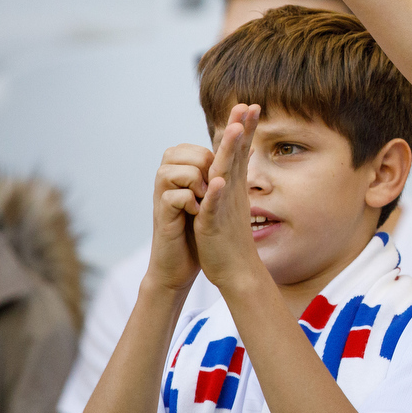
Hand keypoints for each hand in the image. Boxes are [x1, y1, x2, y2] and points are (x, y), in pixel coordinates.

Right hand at [148, 143, 214, 291]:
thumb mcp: (217, 197)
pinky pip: (171, 197)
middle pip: (178, 152)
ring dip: (193, 181)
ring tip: (203, 198)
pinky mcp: (163, 218)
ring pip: (169, 170)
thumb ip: (226, 173)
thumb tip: (248, 148)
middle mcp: (168, 185)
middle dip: (201, 165)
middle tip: (210, 187)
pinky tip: (197, 212)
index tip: (217, 177)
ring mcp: (163, 200)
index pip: (190, 147)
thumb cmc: (200, 231)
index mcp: (181, 177)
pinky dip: (188, 202)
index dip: (208, 155)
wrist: (183, 265)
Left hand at [193, 104, 268, 289]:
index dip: (244, 128)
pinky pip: (214, 206)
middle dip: (243, 130)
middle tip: (249, 105)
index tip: (249, 105)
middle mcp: (232, 192)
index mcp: (234, 186)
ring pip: (227, 174)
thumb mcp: (232, 205)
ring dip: (230, 152)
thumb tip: (233, 167)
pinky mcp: (213, 224)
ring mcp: (224, 206)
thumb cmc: (231, 239)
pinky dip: (215, 193)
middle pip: (238, 155)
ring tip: (234, 129)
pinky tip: (217, 180)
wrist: (237, 271)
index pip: (240, 152)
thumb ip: (231, 185)